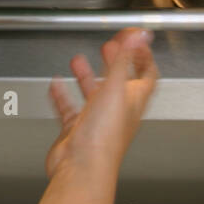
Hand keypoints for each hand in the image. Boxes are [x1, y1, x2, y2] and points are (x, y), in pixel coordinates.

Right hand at [46, 29, 157, 180]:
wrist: (82, 167)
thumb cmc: (103, 136)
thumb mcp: (115, 88)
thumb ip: (124, 59)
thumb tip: (140, 35)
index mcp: (133, 101)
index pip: (147, 75)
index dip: (144, 56)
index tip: (137, 41)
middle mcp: (117, 112)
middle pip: (119, 82)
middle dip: (115, 62)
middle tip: (109, 47)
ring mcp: (97, 121)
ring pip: (93, 93)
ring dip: (87, 75)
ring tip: (79, 60)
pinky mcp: (77, 130)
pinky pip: (70, 108)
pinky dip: (63, 95)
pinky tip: (57, 85)